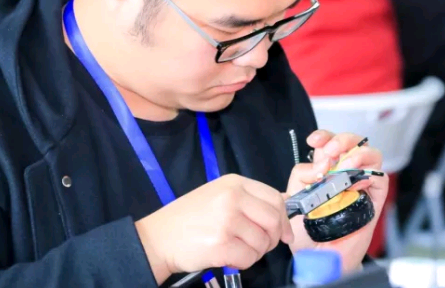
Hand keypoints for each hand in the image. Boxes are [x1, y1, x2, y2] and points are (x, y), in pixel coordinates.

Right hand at [135, 174, 293, 284]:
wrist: (159, 237)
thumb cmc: (190, 217)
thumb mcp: (219, 195)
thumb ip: (249, 198)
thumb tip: (285, 204)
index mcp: (234, 183)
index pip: (274, 198)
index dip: (284, 218)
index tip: (283, 233)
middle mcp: (233, 198)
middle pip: (274, 220)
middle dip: (272, 238)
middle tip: (259, 245)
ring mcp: (227, 221)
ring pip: (263, 242)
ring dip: (254, 252)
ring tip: (235, 248)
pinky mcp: (221, 245)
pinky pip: (249, 258)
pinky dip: (243, 262)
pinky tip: (228, 256)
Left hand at [285, 131, 387, 272]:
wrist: (318, 256)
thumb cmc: (306, 231)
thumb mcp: (294, 199)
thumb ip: (301, 177)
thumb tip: (319, 167)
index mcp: (324, 169)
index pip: (328, 143)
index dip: (323, 136)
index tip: (314, 140)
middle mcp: (344, 173)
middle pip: (351, 143)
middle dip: (341, 140)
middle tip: (330, 151)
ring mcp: (360, 184)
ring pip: (370, 154)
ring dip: (358, 153)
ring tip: (345, 163)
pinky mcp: (374, 199)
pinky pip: (380, 177)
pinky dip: (370, 172)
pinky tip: (356, 179)